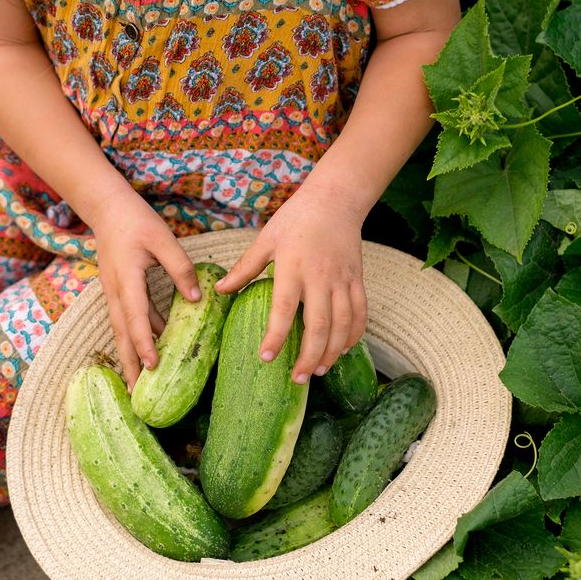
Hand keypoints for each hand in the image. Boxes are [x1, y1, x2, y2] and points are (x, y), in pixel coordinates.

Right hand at [93, 192, 200, 387]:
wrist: (107, 209)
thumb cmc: (136, 221)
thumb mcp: (163, 239)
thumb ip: (181, 268)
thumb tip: (197, 300)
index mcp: (127, 279)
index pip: (136, 317)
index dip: (145, 342)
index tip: (152, 366)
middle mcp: (116, 292)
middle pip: (122, 335)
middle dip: (130, 366)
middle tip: (137, 397)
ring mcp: (113, 294)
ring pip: (122, 332)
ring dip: (130, 359)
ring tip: (138, 387)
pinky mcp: (117, 293)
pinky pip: (126, 322)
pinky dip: (135, 341)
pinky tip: (148, 355)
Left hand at [216, 185, 366, 382]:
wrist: (335, 200)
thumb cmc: (295, 220)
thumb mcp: (265, 240)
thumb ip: (245, 268)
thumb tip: (220, 290)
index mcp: (292, 268)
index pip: (284, 309)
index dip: (276, 336)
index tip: (266, 357)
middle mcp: (320, 277)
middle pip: (319, 324)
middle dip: (309, 355)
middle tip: (297, 378)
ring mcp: (342, 280)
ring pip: (343, 323)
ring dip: (333, 351)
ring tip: (319, 371)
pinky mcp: (357, 279)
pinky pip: (360, 312)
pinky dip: (354, 335)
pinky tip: (343, 349)